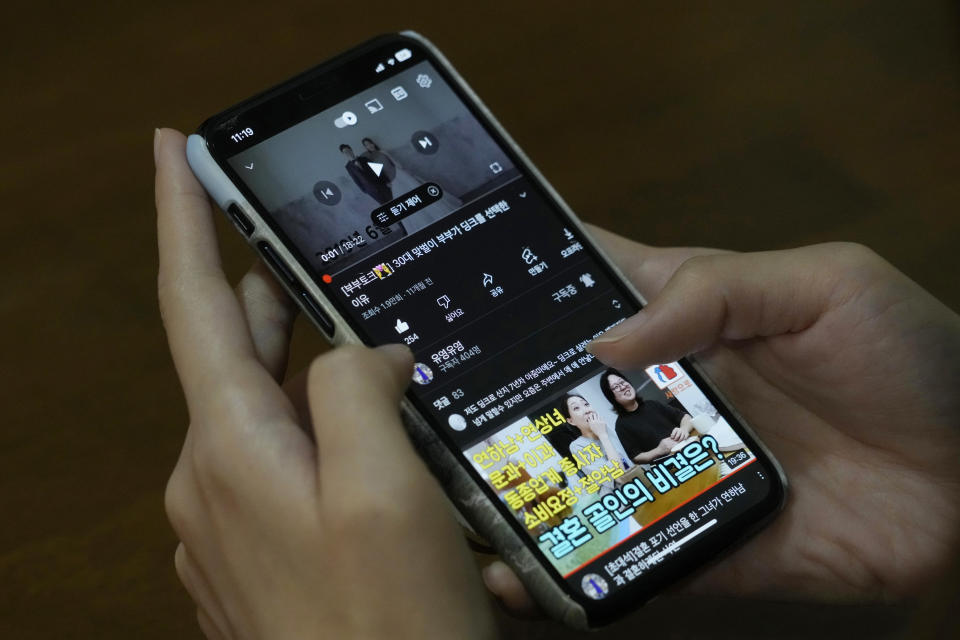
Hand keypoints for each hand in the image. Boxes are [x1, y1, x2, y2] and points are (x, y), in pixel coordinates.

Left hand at [156, 129, 494, 639]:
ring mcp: (227, 529)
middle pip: (233, 358)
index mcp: (230, 450)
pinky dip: (321, 437)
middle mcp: (210, 485)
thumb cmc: (388, 625)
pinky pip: (282, 470)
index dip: (183, 220)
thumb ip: (359, 394)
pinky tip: (373, 447)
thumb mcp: (386, 493)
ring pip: (265, 416)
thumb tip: (360, 354)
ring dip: (308, 376)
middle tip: (293, 247)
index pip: (194, 305)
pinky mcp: (256, 562)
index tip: (170, 151)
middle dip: (263, 295)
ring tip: (355, 341)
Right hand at [484, 227, 959, 609]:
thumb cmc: (912, 357)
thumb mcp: (826, 284)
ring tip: (443, 496)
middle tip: (418, 412)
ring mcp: (680, 470)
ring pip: (581, 478)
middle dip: (495, 398)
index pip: (586, 291)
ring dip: (519, 486)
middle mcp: (668, 393)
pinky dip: (573, 565)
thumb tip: (606, 342)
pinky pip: (629, 554)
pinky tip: (515, 572)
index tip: (443, 294)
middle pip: (564, 393)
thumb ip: (718, 291)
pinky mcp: (704, 541)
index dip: (518, 288)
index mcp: (688, 317)